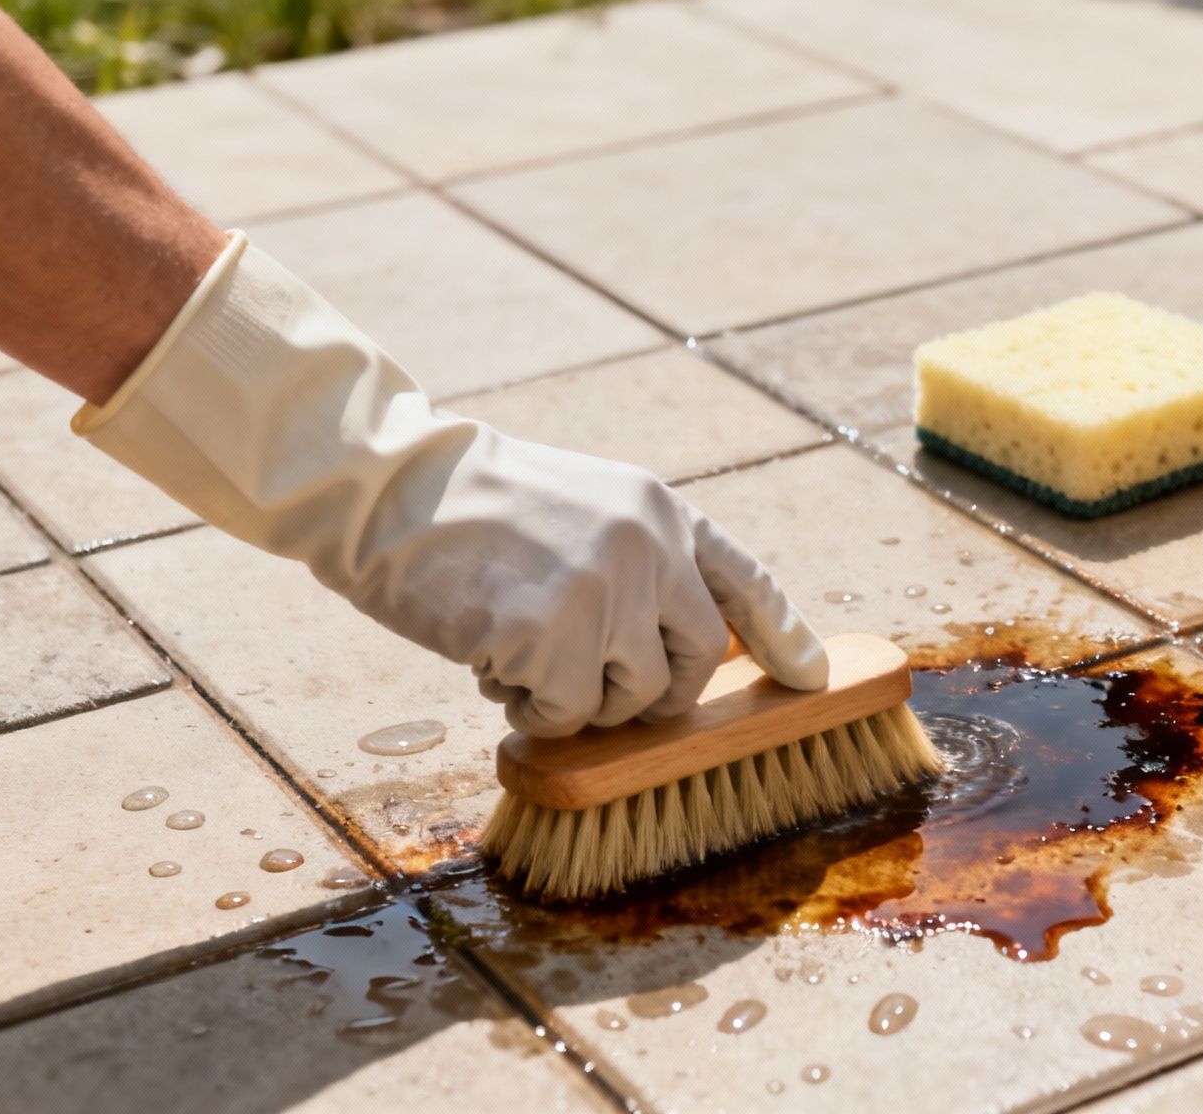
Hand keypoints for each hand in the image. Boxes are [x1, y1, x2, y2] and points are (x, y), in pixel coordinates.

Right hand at [75, 234, 826, 736]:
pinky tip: (489, 659)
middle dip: (653, 695)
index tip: (813, 677)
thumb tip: (672, 657)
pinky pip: (566, 716)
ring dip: (577, 700)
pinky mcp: (554, 633)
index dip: (783, 634)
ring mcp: (607, 590)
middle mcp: (650, 546)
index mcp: (661, 511)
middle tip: (592, 685)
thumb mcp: (583, 509)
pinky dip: (528, 708)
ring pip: (631, 699)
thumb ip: (637, 564)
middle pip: (698, 661)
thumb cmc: (472, 510)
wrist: (389, 485)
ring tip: (519, 648)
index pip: (745, 579)